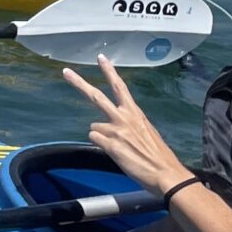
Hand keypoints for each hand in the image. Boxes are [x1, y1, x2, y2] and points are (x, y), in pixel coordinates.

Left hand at [63, 56, 190, 196]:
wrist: (165, 174)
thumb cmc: (159, 155)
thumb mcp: (147, 132)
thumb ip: (129, 125)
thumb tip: (116, 129)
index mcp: (135, 113)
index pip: (120, 87)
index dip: (109, 72)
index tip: (100, 57)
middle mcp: (124, 117)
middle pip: (96, 97)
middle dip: (79, 83)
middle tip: (65, 72)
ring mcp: (115, 131)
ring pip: (94, 126)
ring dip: (102, 135)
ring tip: (120, 147)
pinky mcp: (110, 145)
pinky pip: (95, 139)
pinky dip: (101, 145)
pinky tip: (116, 153)